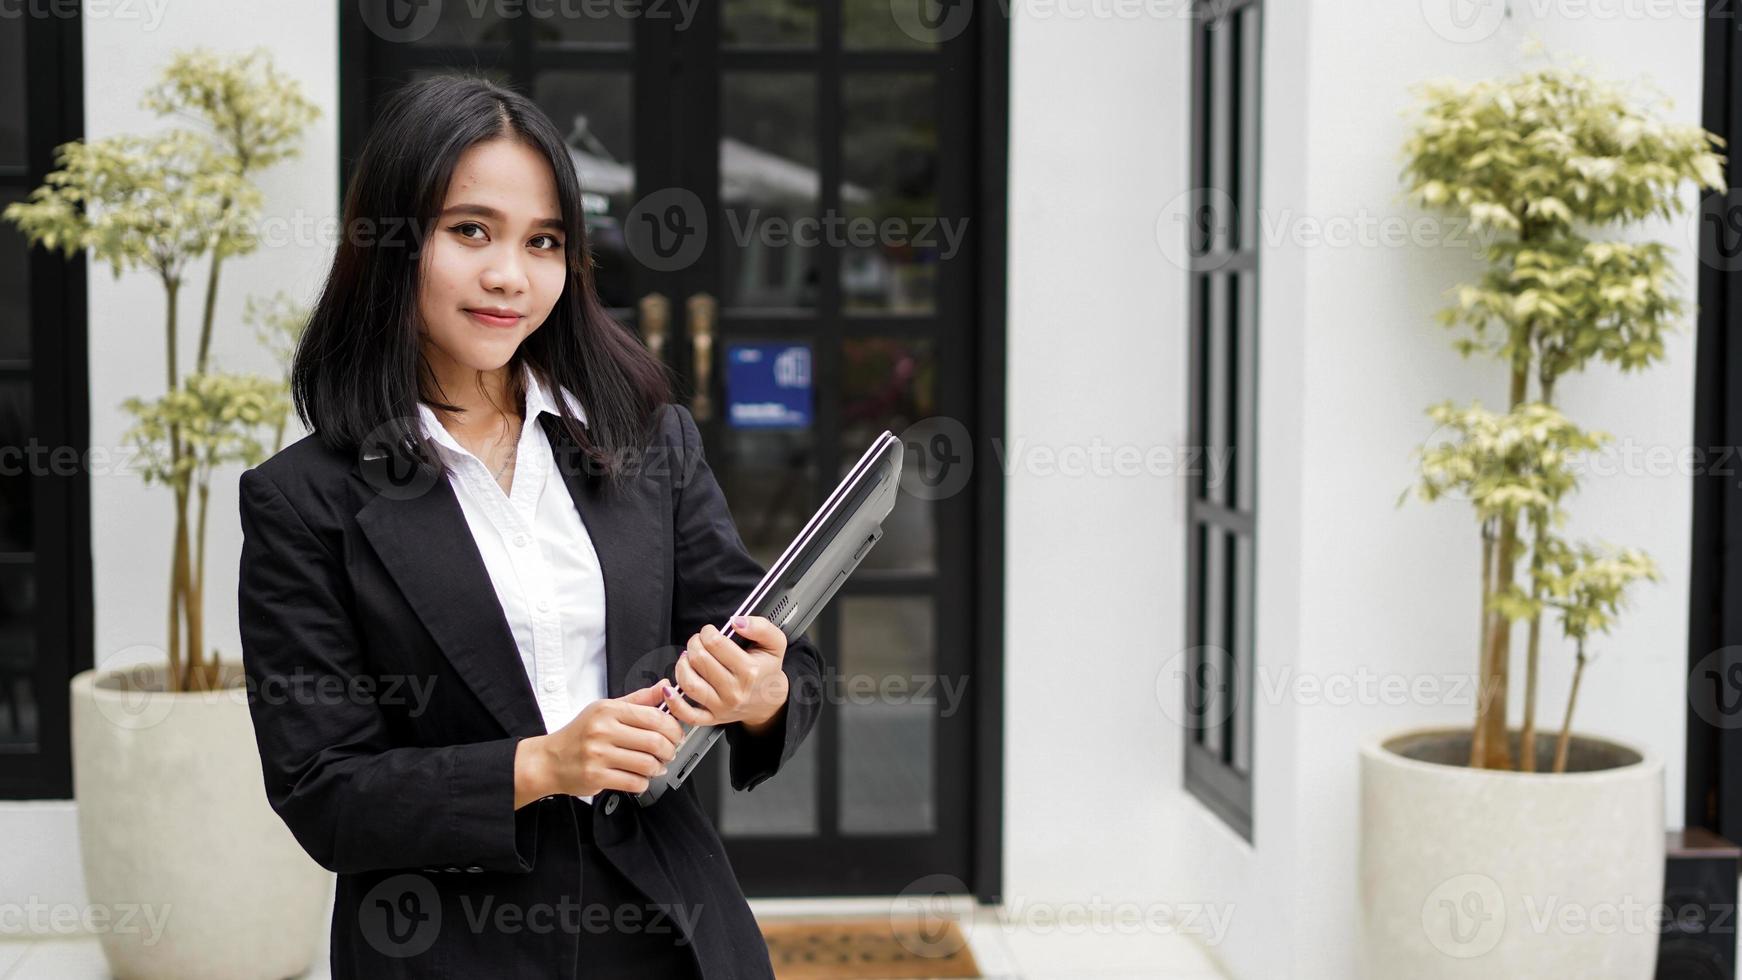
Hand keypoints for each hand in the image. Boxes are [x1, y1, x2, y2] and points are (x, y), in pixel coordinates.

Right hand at [519, 683, 684, 803]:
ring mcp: (598, 754)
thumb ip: (639, 699)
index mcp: (608, 710)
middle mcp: (602, 730)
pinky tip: (640, 777)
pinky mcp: (596, 776)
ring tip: (656, 765)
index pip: (654, 716)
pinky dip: (643, 782)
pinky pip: (633, 782)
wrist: (549, 759)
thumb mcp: (606, 708)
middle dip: (669, 749)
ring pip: (646, 763)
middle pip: (654, 741)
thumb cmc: (580, 734)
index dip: (673, 727)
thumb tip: (666, 687)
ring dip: (658, 767)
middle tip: (669, 752)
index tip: (676, 734)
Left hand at [664, 615, 789, 731]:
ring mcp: (721, 707)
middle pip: (699, 660)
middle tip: (698, 642)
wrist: (769, 701)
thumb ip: (760, 627)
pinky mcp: (711, 718)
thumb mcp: (775, 644)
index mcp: (749, 671)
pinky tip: (669, 688)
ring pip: (689, 683)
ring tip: (688, 658)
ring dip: (682, 665)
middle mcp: (734, 691)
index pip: (716, 643)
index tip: (710, 632)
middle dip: (694, 643)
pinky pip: (687, 714)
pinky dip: (673, 701)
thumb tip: (738, 621)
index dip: (708, 632)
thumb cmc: (767, 671)